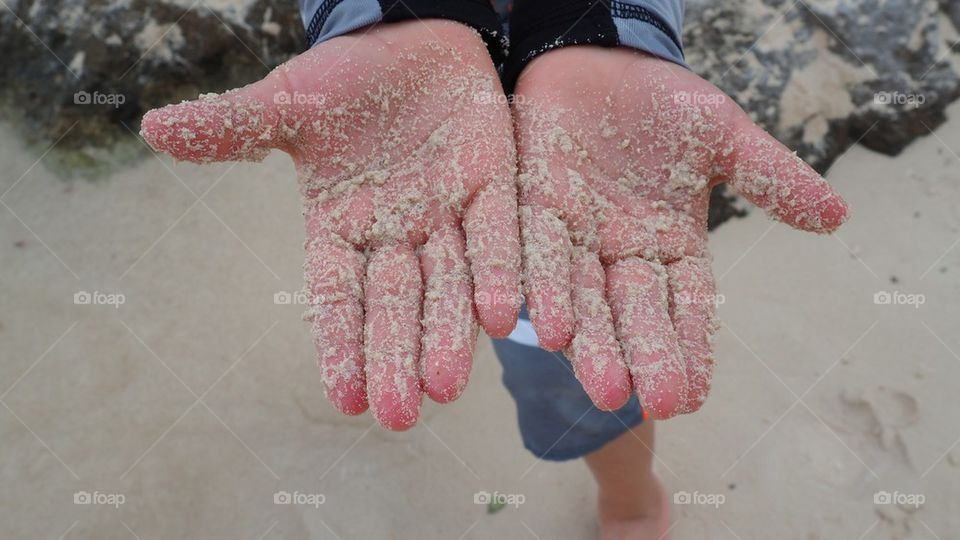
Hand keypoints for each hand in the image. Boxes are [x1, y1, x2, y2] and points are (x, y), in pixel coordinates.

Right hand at [141, 20, 520, 429]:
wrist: (410, 36)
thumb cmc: (346, 78)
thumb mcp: (291, 102)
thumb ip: (235, 126)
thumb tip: (150, 128)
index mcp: (341, 226)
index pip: (337, 297)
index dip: (340, 344)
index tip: (344, 400)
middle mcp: (395, 233)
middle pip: (395, 305)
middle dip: (396, 358)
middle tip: (399, 416)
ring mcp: (446, 212)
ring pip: (448, 282)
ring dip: (449, 334)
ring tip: (447, 387)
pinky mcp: (491, 183)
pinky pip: (496, 233)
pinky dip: (496, 271)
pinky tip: (499, 315)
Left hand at [513, 47, 847, 418]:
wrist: (601, 58)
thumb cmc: (665, 101)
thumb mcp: (723, 136)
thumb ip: (768, 176)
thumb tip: (837, 217)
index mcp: (671, 245)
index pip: (685, 307)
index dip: (689, 349)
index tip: (692, 398)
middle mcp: (621, 252)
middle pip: (633, 313)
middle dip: (641, 357)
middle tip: (648, 405)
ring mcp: (576, 233)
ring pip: (581, 295)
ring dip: (589, 341)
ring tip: (600, 387)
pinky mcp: (533, 204)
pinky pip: (534, 249)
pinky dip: (540, 285)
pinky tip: (543, 323)